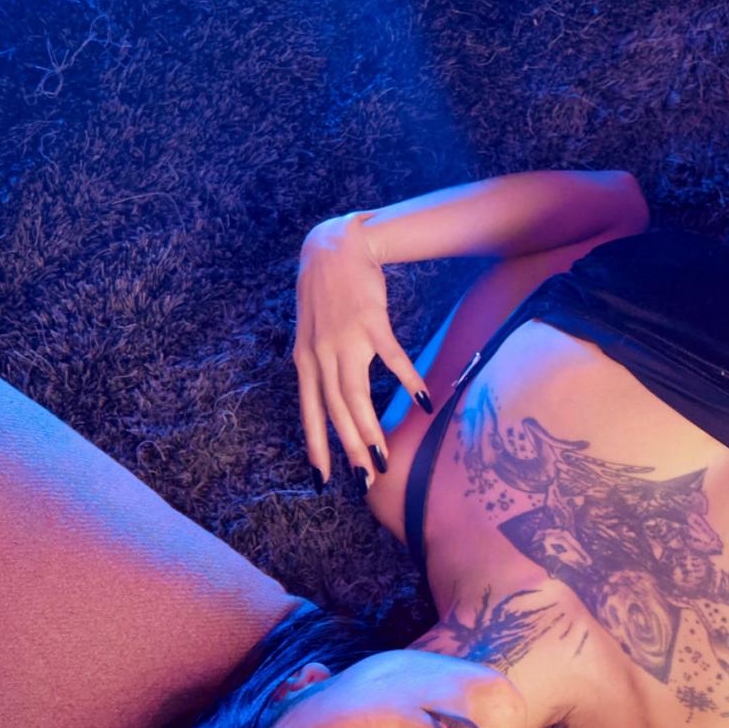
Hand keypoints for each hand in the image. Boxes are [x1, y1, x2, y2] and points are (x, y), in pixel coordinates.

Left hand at [293, 213, 432, 485]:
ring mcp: (345, 339)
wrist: (333, 248)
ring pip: (354, 395)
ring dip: (369, 429)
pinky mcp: (370, 323)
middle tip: (365, 480)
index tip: (324, 480)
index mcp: (305, 361)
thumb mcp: (311, 334)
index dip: (316, 447)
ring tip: (383, 457)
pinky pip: (392, 359)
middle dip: (350, 449)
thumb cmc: (327, 294)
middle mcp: (320, 355)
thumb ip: (321, 367)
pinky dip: (408, 382)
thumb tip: (334, 401)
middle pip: (334, 412)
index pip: (310, 413)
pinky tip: (423, 402)